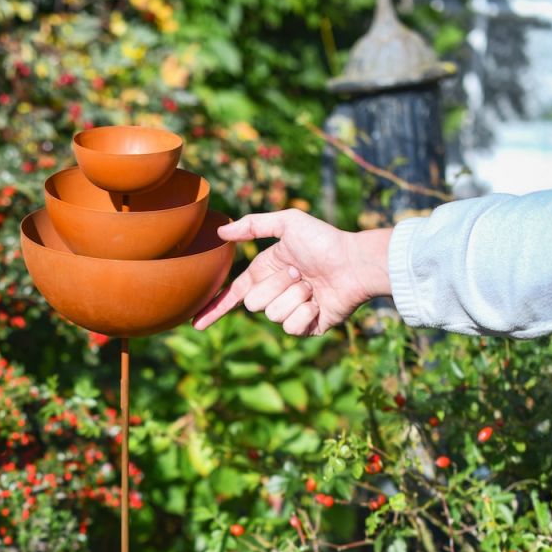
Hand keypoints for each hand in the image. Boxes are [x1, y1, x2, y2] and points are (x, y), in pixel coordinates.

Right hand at [192, 209, 392, 335]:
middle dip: (276, 286)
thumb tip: (221, 232)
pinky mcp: (307, 328)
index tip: (197, 323)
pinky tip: (319, 302)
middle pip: (255, 303)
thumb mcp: (289, 223)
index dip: (216, 308)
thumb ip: (254, 225)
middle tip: (299, 274)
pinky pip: (291, 328)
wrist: (354, 264)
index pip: (235, 294)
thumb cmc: (325, 241)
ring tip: (313, 286)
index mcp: (267, 272)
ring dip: (294, 297)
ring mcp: (291, 312)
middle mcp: (276, 294)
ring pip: (273, 315)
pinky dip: (305, 313)